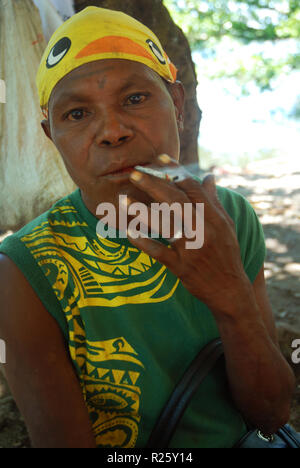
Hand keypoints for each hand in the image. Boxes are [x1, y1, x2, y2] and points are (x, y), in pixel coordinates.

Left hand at [126, 155, 252, 316]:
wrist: (229, 290)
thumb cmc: (227, 253)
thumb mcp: (226, 225)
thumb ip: (214, 201)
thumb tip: (208, 176)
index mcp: (214, 217)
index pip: (192, 188)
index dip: (175, 172)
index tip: (159, 160)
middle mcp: (203, 230)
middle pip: (175, 201)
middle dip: (153, 185)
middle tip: (134, 173)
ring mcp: (191, 249)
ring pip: (164, 225)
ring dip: (142, 211)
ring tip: (124, 200)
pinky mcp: (181, 267)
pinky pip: (159, 252)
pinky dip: (144, 242)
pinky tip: (130, 232)